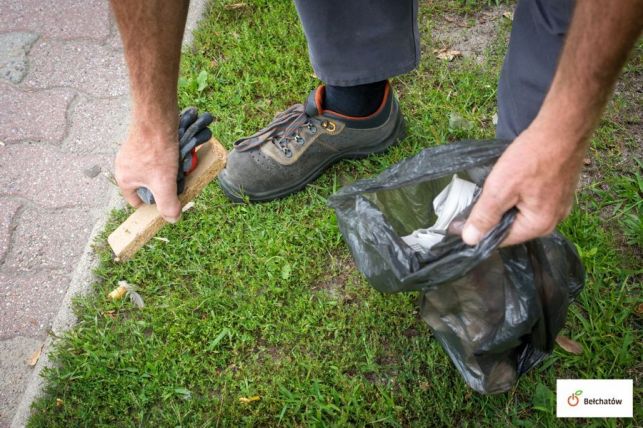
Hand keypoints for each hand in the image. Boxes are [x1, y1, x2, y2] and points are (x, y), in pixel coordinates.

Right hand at [114, 122, 180, 222]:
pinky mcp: (143, 142)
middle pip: (147, 186)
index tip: (168, 201)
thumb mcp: (164, 184)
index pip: (137, 202)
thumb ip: (168, 205)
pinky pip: (155, 157)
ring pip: (153, 171)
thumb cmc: (157, 152)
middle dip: (163, 186)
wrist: (158, 119)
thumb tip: (173, 219)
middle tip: (177, 183)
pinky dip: (166, 159)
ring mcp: (133, 152)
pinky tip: (178, 156)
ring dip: (167, 172)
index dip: (153, 205)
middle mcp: (125, 166)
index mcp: (124, 180)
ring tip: (179, 168)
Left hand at [462, 121, 586, 245]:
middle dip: (493, 215)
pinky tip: (511, 180)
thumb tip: (470, 240)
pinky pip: (532, 200)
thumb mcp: (500, 188)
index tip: (459, 220)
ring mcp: (560, 205)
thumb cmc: (532, 157)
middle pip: (513, 227)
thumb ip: (484, 216)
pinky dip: (518, 194)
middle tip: (477, 198)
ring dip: (505, 203)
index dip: (479, 230)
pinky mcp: (560, 191)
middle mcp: (553, 221)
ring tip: (494, 187)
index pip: (501, 239)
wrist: (563, 128)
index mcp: (539, 226)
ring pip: (522, 212)